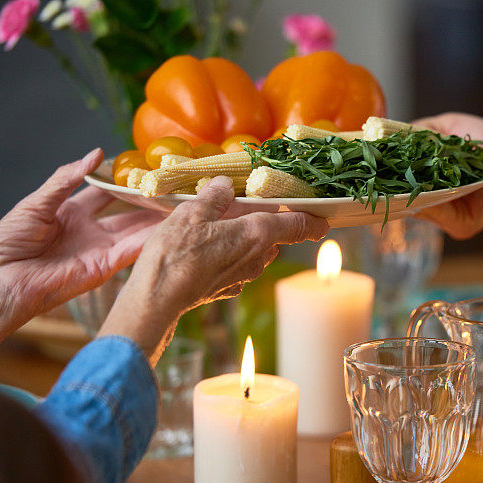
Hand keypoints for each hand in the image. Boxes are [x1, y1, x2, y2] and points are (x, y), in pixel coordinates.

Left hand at [0, 149, 162, 344]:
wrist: (2, 278)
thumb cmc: (8, 242)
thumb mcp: (38, 202)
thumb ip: (67, 179)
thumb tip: (95, 155)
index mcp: (72, 213)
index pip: (106, 194)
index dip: (125, 182)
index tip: (146, 171)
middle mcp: (91, 231)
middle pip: (129, 214)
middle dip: (151, 203)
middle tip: (175, 191)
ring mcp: (100, 250)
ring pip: (137, 232)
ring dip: (158, 222)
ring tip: (183, 207)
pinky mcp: (104, 268)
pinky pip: (132, 251)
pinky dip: (151, 240)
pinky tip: (169, 229)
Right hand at [98, 176, 328, 361]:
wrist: (158, 298)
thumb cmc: (176, 253)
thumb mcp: (192, 212)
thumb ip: (213, 196)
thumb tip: (224, 184)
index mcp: (257, 233)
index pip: (297, 225)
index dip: (313, 221)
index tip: (324, 220)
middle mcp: (258, 257)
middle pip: (275, 237)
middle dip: (270, 223)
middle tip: (254, 208)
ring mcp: (244, 276)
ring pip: (258, 253)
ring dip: (249, 240)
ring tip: (225, 226)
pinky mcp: (227, 289)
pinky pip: (239, 267)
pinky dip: (232, 256)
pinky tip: (210, 250)